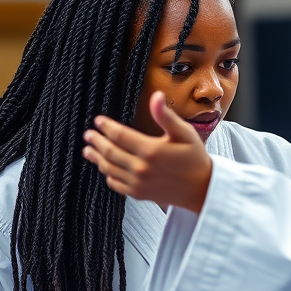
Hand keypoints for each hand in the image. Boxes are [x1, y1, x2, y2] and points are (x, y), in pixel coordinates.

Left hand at [82, 92, 212, 212]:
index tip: (98, 121)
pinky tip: (105, 168)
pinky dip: (107, 174)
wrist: (202, 189)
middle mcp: (141, 168)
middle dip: (96, 141)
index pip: (120, 135)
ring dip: (96, 158)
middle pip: (110, 152)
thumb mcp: (185, 133)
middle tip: (89, 134)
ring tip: (88, 150)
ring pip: (109, 169)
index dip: (106, 127)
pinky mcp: (138, 194)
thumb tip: (156, 96)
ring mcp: (138, 183)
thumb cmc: (195, 158)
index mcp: (152, 150)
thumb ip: (166, 116)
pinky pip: (115, 184)